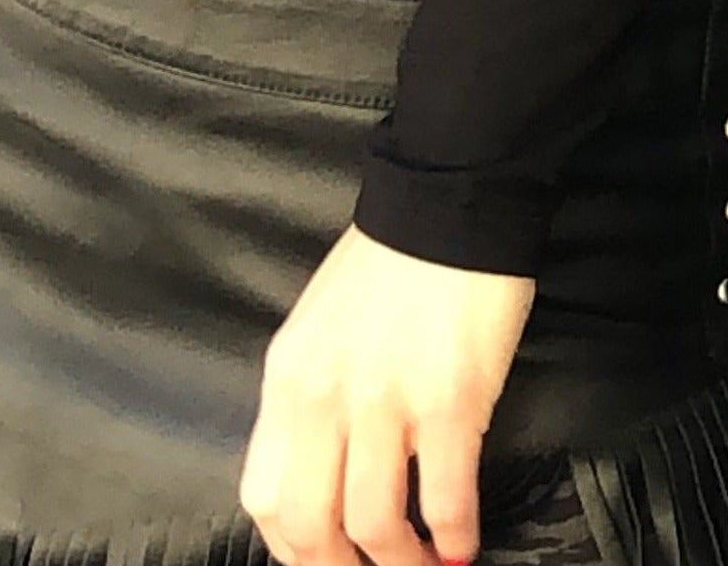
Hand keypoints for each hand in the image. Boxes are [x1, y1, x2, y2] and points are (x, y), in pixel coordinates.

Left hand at [242, 222, 534, 565]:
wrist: (451, 198)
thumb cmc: (389, 261)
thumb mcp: (319, 327)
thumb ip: (312, 398)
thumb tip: (325, 474)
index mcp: (289, 378)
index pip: (264, 497)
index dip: (293, 550)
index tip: (324, 562)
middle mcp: (326, 397)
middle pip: (311, 528)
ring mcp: (386, 402)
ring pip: (374, 527)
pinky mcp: (449, 400)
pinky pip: (445, 497)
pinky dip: (453, 536)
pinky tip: (462, 545)